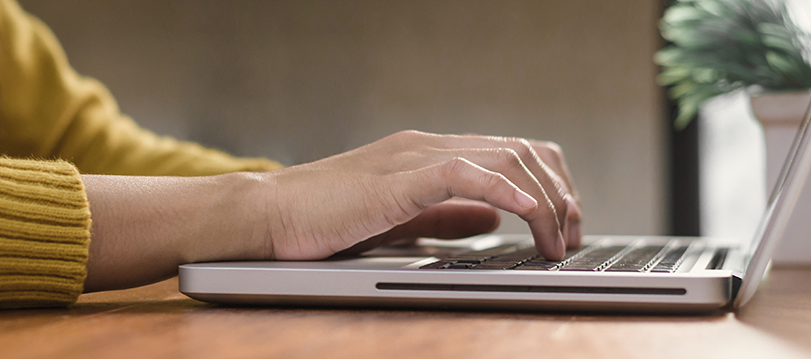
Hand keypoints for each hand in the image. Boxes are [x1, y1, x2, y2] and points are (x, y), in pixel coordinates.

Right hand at [261, 130, 581, 260]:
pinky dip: (507, 191)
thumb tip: (493, 215)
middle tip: (571, 239)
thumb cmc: (320, 221)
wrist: (266, 215)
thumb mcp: (398, 219)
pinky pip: (466, 173)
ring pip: (506, 158)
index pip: (513, 152)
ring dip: (545, 201)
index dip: (552, 187)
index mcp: (429, 154)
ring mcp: (413, 158)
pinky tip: (527, 216)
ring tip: (555, 241)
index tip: (565, 227)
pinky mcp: (398, 179)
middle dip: (562, 196)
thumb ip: (445, 214)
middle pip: (524, 151)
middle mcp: (428, 147)